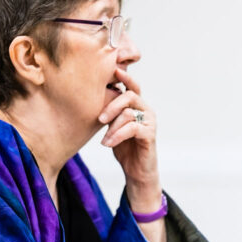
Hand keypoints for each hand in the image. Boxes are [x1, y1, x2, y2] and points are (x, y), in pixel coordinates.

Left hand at [99, 67, 160, 208]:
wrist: (136, 171)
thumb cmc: (124, 148)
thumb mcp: (113, 126)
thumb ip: (110, 112)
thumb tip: (91, 97)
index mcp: (138, 106)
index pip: (133, 86)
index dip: (125, 77)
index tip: (113, 70)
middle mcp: (147, 111)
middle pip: (130, 96)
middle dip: (112, 105)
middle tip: (99, 118)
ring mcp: (150, 122)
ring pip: (129, 113)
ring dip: (113, 126)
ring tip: (105, 138)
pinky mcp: (150, 135)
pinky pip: (132, 128)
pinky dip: (117, 135)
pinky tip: (108, 144)